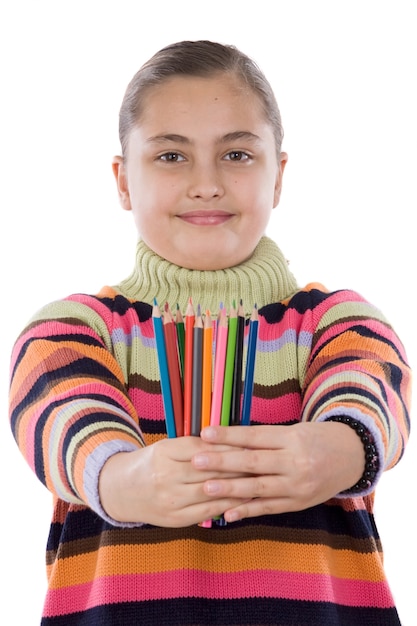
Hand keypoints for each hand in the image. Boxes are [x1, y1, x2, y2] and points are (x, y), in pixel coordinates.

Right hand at [99, 436, 248, 526]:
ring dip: (239, 486)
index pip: (204, 448)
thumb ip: (194, 446)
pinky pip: (208, 511)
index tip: (250, 443)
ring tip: (260, 480)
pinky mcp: (175, 519)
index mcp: (164, 452)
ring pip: (212, 491)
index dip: (228, 446)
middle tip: (263, 461)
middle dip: (240, 465)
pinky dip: (228, 505)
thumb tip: (231, 441)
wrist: (121, 492)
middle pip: (211, 469)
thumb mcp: (167, 447)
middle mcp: (166, 476)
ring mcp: (171, 500)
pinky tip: (244, 500)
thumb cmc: (151, 464)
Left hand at [195, 422, 364, 521]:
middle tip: (196, 461)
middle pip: (253, 462)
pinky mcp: (298, 504)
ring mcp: (296, 486)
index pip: (254, 437)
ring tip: (206, 488)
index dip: (229, 436)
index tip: (205, 434)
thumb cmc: (316, 438)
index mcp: (292, 439)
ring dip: (230, 489)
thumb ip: (265, 438)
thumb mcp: (294, 430)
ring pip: (258, 488)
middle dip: (222, 462)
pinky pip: (268, 508)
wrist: (352, 457)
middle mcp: (295, 463)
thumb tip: (228, 440)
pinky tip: (226, 514)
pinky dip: (247, 511)